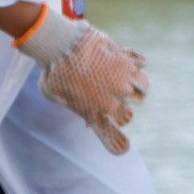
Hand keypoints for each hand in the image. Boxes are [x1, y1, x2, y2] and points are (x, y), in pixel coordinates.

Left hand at [19, 9, 148, 153]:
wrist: (61, 46)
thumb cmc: (51, 70)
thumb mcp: (52, 93)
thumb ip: (68, 101)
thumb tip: (75, 100)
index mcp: (93, 112)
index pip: (111, 133)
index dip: (117, 140)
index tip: (124, 148)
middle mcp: (111, 101)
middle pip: (128, 114)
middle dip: (124, 110)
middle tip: (119, 100)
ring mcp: (121, 82)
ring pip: (142, 91)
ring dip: (138, 87)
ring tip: (133, 81)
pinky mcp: (125, 63)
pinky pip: (140, 66)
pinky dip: (138, 62)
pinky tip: (136, 60)